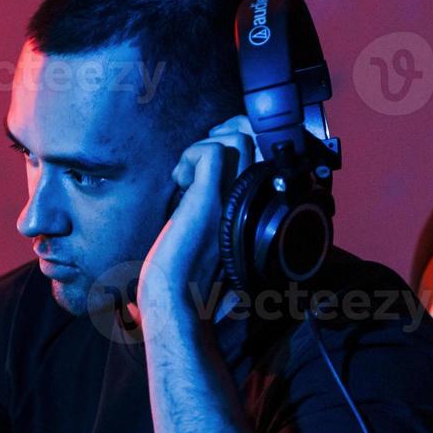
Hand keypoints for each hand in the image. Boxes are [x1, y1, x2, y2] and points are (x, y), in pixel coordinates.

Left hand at [137, 115, 257, 322]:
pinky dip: (193, 154)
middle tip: (196, 161)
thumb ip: (209, 212)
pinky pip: (213, 153)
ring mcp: (229, 200)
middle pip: (256, 140)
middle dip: (224, 134)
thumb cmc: (183, 276)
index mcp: (246, 208)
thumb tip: (192, 188)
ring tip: (187, 172)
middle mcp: (245, 201)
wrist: (174, 299)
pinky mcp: (208, 201)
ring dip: (208, 142)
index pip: (258, 156)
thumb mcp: (202, 234)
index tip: (204, 165)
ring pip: (241, 138)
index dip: (237, 143)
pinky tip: (180, 181)